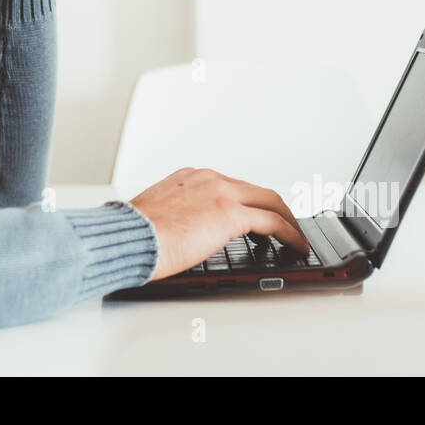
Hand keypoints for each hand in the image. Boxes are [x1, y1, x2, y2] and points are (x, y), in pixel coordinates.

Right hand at [129, 167, 310, 280]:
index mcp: (189, 178)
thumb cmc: (133, 234)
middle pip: (255, 191)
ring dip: (286, 219)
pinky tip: (295, 246)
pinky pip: (273, 222)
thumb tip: (180, 233)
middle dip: (274, 208)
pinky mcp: (231, 214)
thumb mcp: (156, 215)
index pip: (230, 186)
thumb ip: (176, 216)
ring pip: (269, 201)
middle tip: (284, 224)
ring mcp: (221, 193)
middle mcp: (208, 179)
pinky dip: (289, 233)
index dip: (248, 203)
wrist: (128, 238)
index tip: (254, 215)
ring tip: (294, 236)